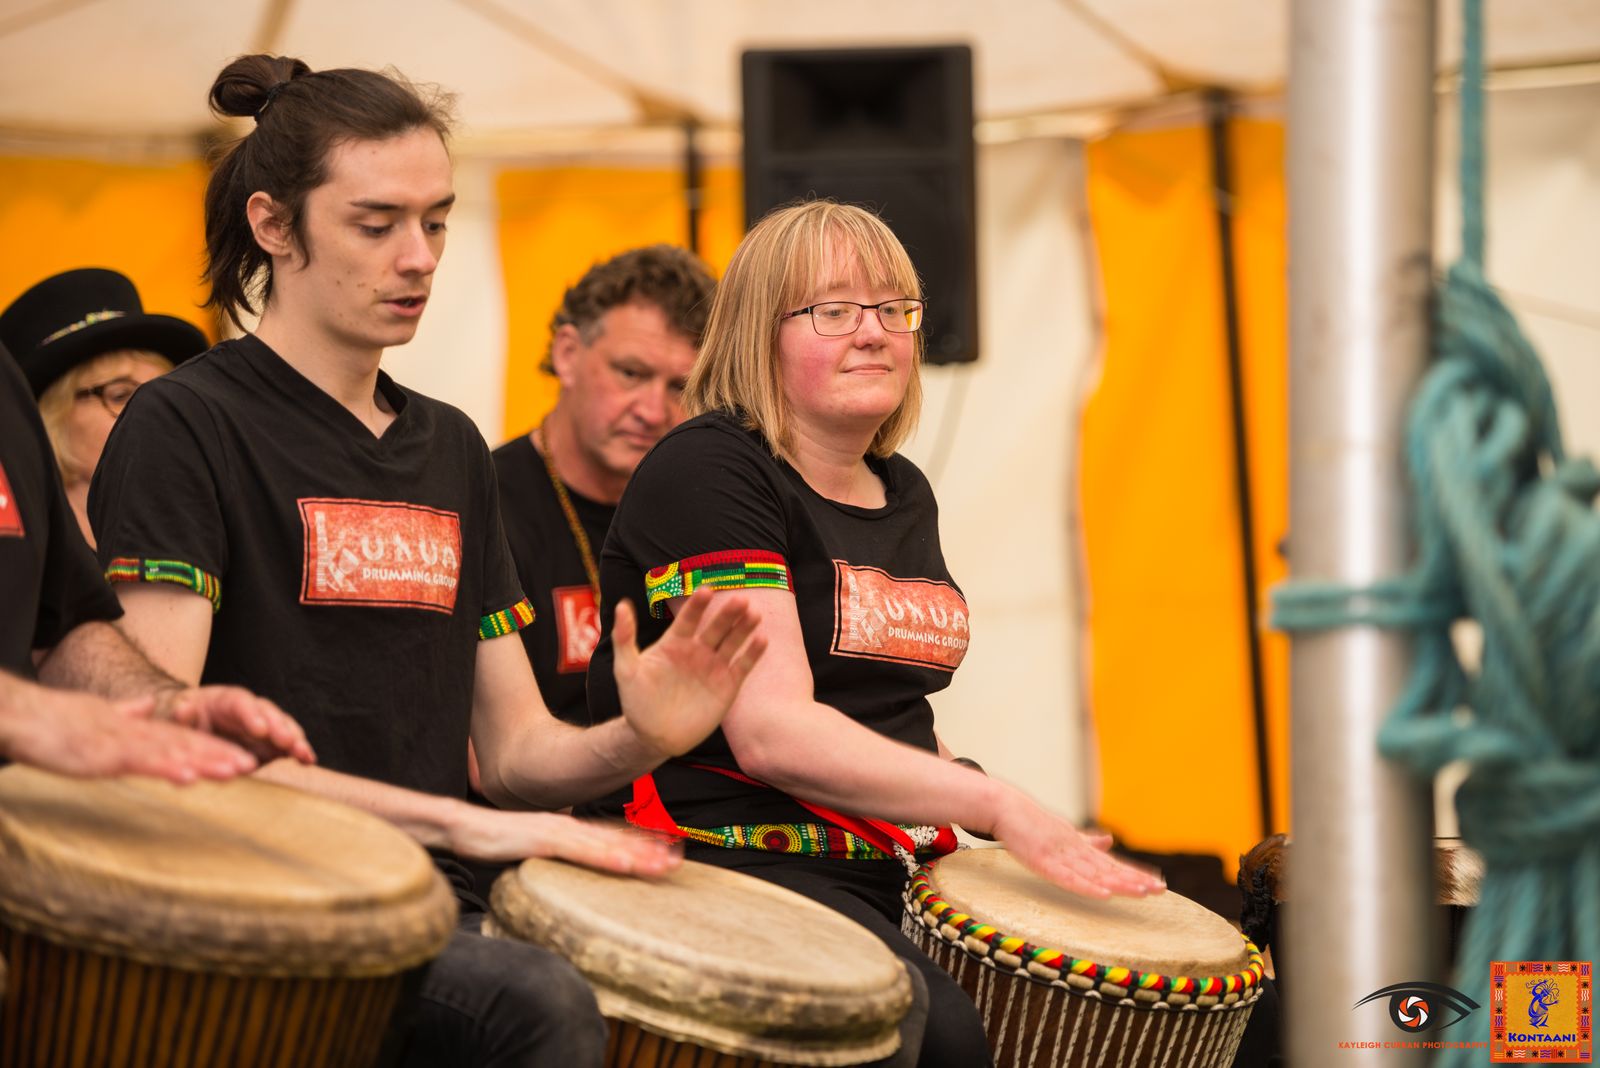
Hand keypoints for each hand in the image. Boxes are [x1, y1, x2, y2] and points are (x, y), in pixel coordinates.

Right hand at [2, 686, 257, 783]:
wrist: (20, 715)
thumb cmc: (53, 723)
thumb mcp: (97, 719)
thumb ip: (126, 713)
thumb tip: (148, 705)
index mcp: (132, 728)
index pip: (178, 738)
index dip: (210, 747)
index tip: (239, 758)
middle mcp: (132, 733)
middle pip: (182, 743)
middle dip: (218, 754)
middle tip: (253, 764)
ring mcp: (118, 742)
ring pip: (170, 751)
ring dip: (204, 760)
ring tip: (235, 769)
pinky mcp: (101, 753)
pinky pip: (138, 762)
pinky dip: (165, 767)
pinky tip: (189, 775)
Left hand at [153, 686, 315, 764]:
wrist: (197, 729)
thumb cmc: (188, 720)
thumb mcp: (179, 715)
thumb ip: (182, 714)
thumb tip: (183, 709)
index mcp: (227, 700)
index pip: (241, 703)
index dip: (252, 716)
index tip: (260, 729)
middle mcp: (251, 710)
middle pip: (269, 713)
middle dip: (279, 728)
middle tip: (287, 742)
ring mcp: (265, 726)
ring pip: (284, 727)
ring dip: (295, 740)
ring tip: (302, 753)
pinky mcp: (272, 744)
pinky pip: (289, 745)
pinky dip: (300, 752)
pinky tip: (309, 761)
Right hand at [448, 807, 682, 876]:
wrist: (463, 826)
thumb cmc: (494, 839)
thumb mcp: (531, 847)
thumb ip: (553, 851)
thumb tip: (568, 862)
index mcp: (567, 828)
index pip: (610, 836)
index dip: (639, 842)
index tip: (667, 852)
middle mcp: (569, 825)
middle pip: (616, 838)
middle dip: (649, 850)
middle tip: (679, 861)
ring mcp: (558, 830)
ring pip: (606, 844)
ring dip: (637, 854)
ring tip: (665, 865)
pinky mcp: (544, 838)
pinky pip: (580, 850)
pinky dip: (606, 855)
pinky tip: (626, 863)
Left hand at [614, 588, 765, 759]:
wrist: (654, 736)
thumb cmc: (637, 701)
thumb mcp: (626, 669)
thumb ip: (625, 638)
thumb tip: (621, 605)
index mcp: (675, 642)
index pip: (689, 618)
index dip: (698, 605)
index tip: (706, 591)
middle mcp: (698, 650)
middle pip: (716, 627)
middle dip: (728, 614)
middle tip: (740, 600)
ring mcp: (714, 667)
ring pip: (733, 642)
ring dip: (744, 628)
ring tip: (754, 614)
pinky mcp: (728, 685)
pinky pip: (742, 666)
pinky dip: (753, 654)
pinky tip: (762, 640)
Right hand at [989, 789, 1164, 898]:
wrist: (1005, 808)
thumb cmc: (1031, 823)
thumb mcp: (1062, 833)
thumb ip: (1085, 840)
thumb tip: (1108, 840)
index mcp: (1079, 846)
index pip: (1111, 863)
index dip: (1134, 872)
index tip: (1157, 881)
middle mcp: (1075, 849)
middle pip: (1109, 868)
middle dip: (1134, 879)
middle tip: (1159, 888)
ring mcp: (1060, 854)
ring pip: (1095, 873)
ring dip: (1120, 883)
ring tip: (1142, 892)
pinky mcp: (1043, 860)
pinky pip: (1068, 878)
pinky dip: (1088, 887)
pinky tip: (1105, 894)